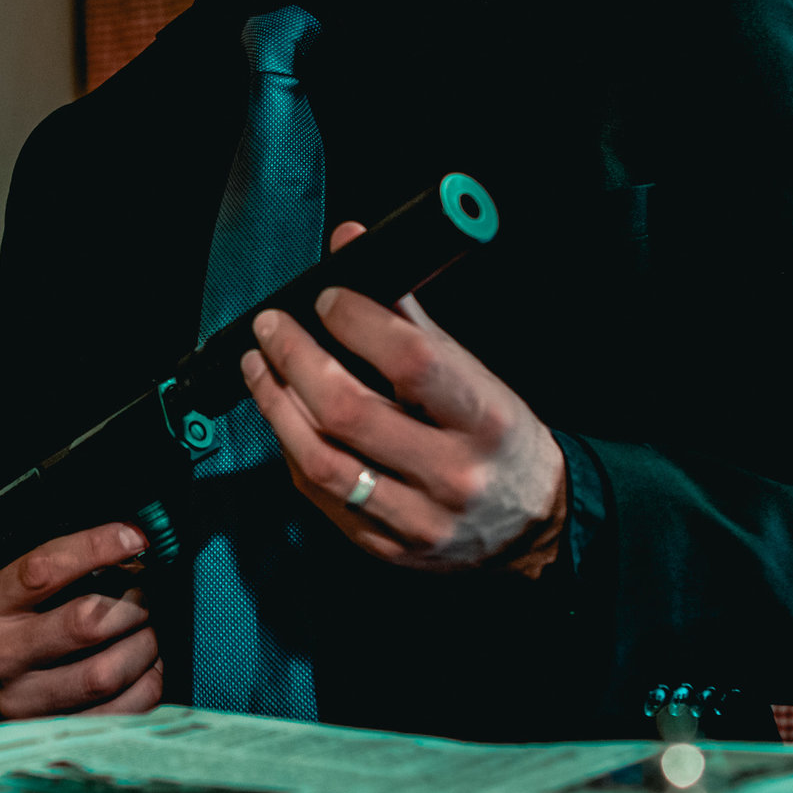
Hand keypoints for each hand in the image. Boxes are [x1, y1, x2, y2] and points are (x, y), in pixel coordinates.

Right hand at [0, 521, 164, 719]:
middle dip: (133, 604)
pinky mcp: (52, 735)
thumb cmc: (15, 633)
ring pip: (106, 672)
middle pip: (86, 623)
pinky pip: (121, 711)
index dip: (98, 547)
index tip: (136, 537)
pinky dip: (147, 685)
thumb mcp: (19, 594)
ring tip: (147, 634)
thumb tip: (136, 543)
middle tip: (146, 597)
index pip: (44, 569)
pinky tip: (145, 669)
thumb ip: (68, 569)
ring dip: (144, 647)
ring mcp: (21, 703)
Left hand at [239, 221, 568, 575]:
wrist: (533, 523)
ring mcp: (417, 518)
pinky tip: (282, 415)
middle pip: (350, 413)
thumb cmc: (497, 436)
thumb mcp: (474, 374)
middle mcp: (453, 474)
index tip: (327, 298)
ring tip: (259, 366)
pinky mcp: (386, 548)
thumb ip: (408, 315)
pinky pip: (319, 495)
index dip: (357, 321)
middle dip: (295, 360)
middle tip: (271, 327)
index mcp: (485, 420)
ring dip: (276, 405)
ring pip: (321, 461)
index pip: (412, 362)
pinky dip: (290, 449)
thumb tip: (350, 244)